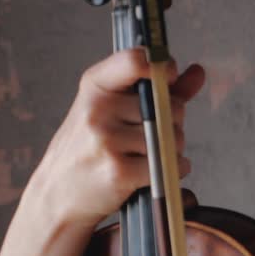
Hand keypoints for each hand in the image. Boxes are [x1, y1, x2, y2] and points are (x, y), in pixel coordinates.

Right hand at [24, 47, 205, 229]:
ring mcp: (107, 140)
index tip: (170, 76)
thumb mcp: (113, 111)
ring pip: (173, 137)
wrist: (56, 194)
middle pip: (170, 106)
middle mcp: (99, 109)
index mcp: (96, 87)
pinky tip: (152, 173)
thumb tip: (198, 72)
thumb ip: (160, 91)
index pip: (134, 61)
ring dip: (172, 150)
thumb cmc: (90, 149)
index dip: (162, 67)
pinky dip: (173, 170)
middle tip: (148, 136)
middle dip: (172, 123)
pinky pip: (170, 164)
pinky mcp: (118, 171)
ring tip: (145, 157)